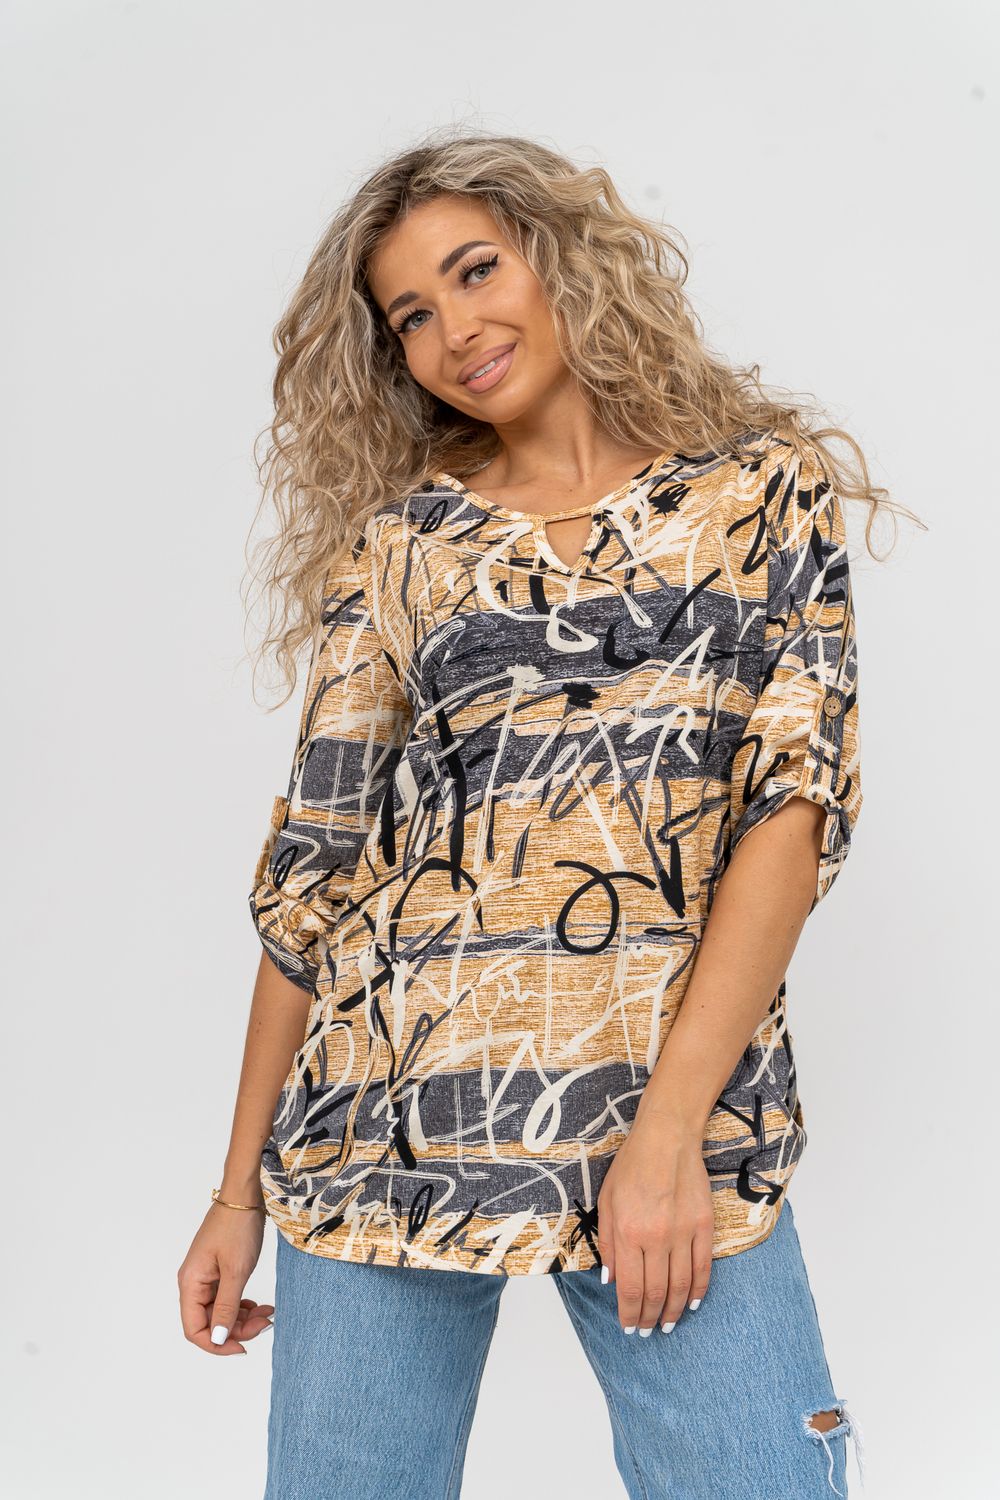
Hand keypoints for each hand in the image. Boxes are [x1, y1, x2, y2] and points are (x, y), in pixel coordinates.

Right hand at [177, 1197, 273, 1355]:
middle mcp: (194, 1283)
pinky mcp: (219, 1270)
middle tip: (266, 1323)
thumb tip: (217, 1339)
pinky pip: (227, 1297)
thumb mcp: (235, 1271)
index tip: (243, 1347)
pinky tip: (260, 1304)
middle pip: (210, 1322)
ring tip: (268, 1312)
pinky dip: (243, 1304)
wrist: (245, 1195)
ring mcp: (207, 1276)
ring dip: (243, 1317)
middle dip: (237, 1328)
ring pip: (221, 1311)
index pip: (195, 1330)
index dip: (217, 1345)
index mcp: (191, 1284)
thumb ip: (226, 1307)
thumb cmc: (237, 1227)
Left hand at [596, 1114, 713, 1333]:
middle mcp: (656, 1238)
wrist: (667, 1139)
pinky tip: (693, 1304)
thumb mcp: (606, 1201)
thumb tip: (611, 1279)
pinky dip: (699, 1291)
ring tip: (668, 1325)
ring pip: (680, 1286)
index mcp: (628, 1232)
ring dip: (674, 1311)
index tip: (628, 1327)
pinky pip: (702, 1268)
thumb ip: (608, 1243)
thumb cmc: (632, 1167)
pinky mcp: (704, 1226)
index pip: (629, 1288)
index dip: (629, 1314)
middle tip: (646, 1331)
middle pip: (655, 1292)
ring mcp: (683, 1233)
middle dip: (649, 1318)